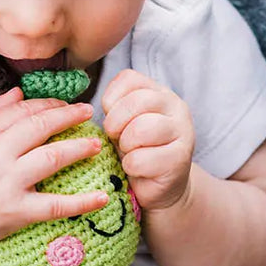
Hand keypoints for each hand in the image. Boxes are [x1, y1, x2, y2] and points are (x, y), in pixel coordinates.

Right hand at [0, 87, 109, 246]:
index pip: (23, 111)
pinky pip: (55, 205)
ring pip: (51, 158)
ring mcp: (7, 183)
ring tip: (96, 144)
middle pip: (40, 127)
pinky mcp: (16, 211)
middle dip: (68, 116)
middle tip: (88, 112)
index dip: (49, 104)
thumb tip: (20, 91)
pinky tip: (102, 197)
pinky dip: (82, 202)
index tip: (66, 103)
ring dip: (78, 148)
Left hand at [101, 69, 194, 211]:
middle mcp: (176, 107)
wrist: (161, 186)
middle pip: (136, 102)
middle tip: (115, 138)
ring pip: (141, 129)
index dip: (111, 99)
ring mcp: (183, 133)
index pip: (129, 79)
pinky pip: (141, 160)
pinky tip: (137, 169)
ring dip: (125, 145)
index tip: (111, 117)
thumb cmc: (136, 149)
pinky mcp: (180, 160)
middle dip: (115, 123)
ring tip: (128, 152)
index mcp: (159, 92)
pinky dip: (130, 167)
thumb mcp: (122, 123)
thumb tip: (82, 108)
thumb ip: (112, 108)